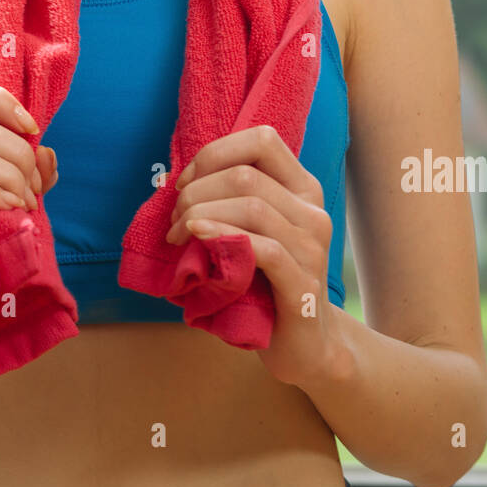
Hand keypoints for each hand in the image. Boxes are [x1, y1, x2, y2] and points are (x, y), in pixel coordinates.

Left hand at [166, 124, 334, 387]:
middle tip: (174, 220)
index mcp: (303, 189)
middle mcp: (313, 211)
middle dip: (197, 191)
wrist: (305, 346)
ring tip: (178, 236)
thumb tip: (175, 180)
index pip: (263, 140)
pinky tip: (198, 240)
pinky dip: (223, 237)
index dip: (215, 153)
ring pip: (252, 206)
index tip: (184, 183)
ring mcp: (313, 247)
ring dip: (201, 215)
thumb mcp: (252, 233)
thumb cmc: (266, 284)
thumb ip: (231, 202)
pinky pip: (262, 248)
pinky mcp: (303, 283)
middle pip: (246, 175)